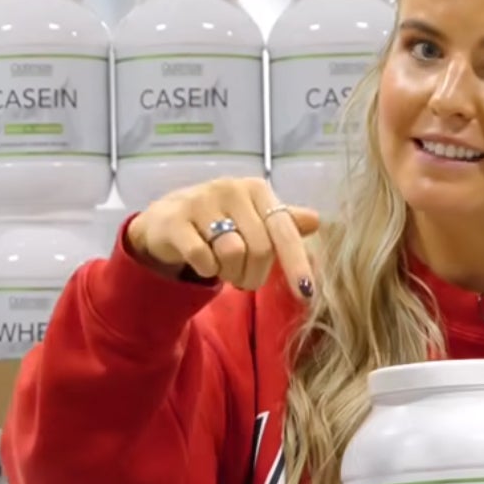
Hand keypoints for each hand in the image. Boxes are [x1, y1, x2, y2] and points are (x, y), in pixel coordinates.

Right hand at [127, 177, 320, 298]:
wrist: (166, 219)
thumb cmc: (220, 222)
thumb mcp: (253, 221)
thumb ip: (283, 223)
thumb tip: (316, 221)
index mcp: (257, 189)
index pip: (284, 231)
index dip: (297, 264)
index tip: (305, 294)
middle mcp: (231, 189)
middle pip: (260, 249)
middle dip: (254, 275)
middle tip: (242, 279)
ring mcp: (201, 202)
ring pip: (232, 253)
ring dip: (230, 273)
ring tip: (222, 268)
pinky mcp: (175, 220)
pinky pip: (203, 258)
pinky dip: (206, 270)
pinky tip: (202, 262)